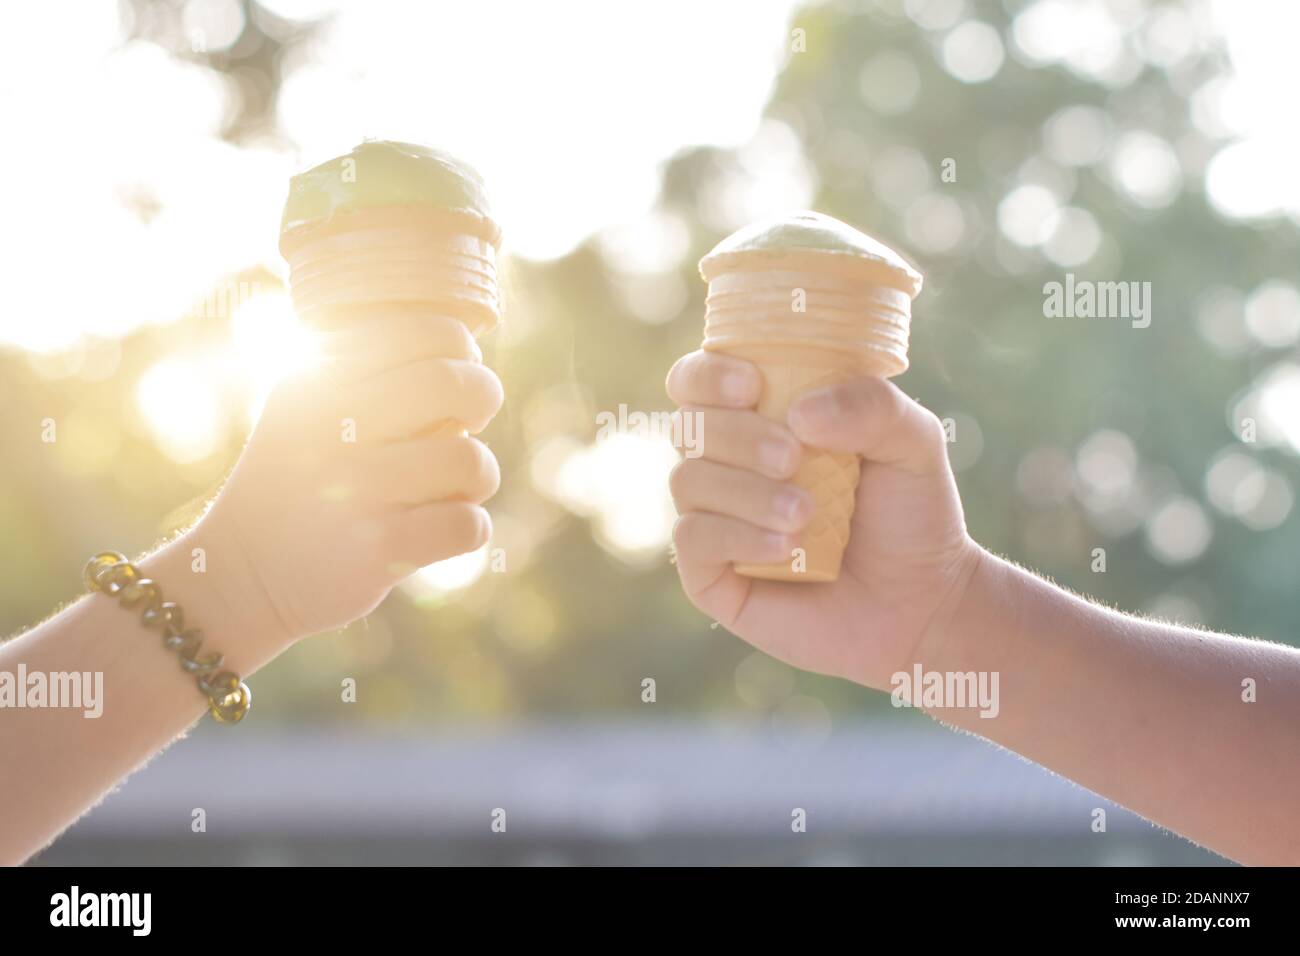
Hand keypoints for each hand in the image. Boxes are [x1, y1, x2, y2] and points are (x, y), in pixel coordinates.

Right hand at [200, 308, 503, 642]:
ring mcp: (354, 490)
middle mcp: (332, 427)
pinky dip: (469, 529)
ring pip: (470, 460)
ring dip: (478, 476)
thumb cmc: (300, 481)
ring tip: (450, 488)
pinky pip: (468, 524)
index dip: (460, 350)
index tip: (449, 377)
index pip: (427, 330)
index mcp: (319, 379)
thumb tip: (468, 360)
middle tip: (468, 422)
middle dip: (483, 397)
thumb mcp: (307, 408)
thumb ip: (372, 374)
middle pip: (454, 382)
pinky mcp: (377, 549)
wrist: (244, 574)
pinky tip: (438, 531)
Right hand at [666, 350, 980, 690]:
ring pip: (688, 480)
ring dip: (745, 491)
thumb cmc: (911, 513)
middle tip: (793, 457)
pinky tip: (784, 548)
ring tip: (806, 513)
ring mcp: (715, 519)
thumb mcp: (913, 442)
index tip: (751, 385)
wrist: (922, 603)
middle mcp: (728, 464)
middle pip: (689, 425)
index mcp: (762, 417)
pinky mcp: (710, 576)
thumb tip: (799, 412)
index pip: (699, 380)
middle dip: (737, 434)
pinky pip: (691, 539)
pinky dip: (735, 536)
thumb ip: (871, 406)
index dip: (709, 374)